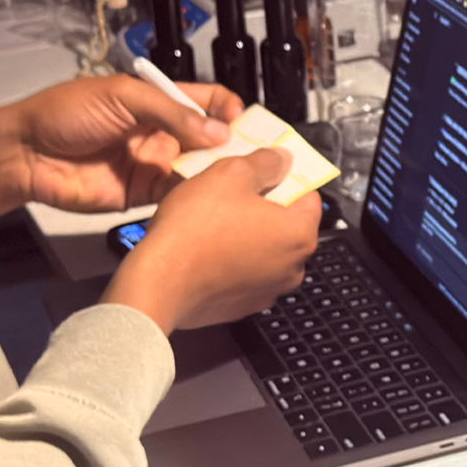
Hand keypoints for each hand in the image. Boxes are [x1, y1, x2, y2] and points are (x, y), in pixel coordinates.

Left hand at [0, 75, 243, 220]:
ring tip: (239, 178)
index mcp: (157, 101)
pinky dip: (195, 196)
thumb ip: (172, 112)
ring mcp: (153, 164)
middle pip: (208, 138)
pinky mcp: (143, 194)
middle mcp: (160, 132)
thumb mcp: (123, 97)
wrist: (26, 155)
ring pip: (198, 168)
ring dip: (216, 172)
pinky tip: (211, 196)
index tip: (241, 121)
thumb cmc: (66, 113)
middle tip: (252, 155)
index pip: (205, 101)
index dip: (227, 108)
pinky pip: (177, 195)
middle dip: (231, 144)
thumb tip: (218, 131)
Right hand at [103, 148, 321, 332]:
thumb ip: (264, 163)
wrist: (158, 283)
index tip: (263, 171)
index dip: (285, 178)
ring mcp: (268, 291)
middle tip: (233, 192)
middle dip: (264, 206)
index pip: (308, 196)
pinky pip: (245, 273)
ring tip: (215, 219)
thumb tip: (282, 159)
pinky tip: (207, 247)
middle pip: (287, 225)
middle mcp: (292, 268)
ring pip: (265, 250)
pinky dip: (233, 260)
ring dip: (247, 234)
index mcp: (299, 235)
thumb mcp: (230, 174)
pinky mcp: (242, 306)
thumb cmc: (195, 229)